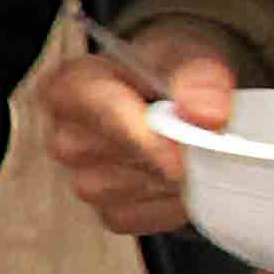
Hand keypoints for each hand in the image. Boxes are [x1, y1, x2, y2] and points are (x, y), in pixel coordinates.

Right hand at [38, 27, 237, 236]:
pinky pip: (143, 217)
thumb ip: (200, 78)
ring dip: (173, 178)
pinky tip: (184, 181)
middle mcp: (66, 137)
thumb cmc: (173, 71)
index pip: (98, 112)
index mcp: (71, 86)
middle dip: (167, 152)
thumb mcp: (191, 55)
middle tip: (206, 141)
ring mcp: (82, 180)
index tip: (182, 152)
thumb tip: (208, 115)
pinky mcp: (107, 212)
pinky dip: (171, 204)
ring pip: (132, 191)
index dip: (143, 135)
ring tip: (195, 154)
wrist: (181, 100)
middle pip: (117, 157)